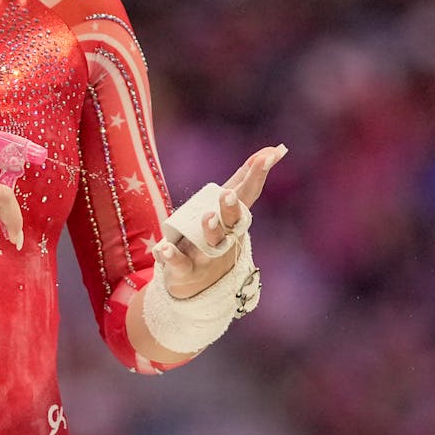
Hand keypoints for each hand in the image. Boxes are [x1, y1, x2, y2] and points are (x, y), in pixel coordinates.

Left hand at [156, 144, 284, 298]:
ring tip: (207, 217)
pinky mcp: (186, 270)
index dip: (257, 175)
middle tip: (228, 194)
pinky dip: (171, 256)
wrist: (197, 285)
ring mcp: (207, 256)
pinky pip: (179, 263)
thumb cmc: (214, 237)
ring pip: (212, 243)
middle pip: (233, 222)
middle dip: (231, 208)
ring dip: (211, 229)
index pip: (248, 194)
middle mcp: (226, 238)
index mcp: (234, 219)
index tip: (268, 155)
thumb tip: (272, 149)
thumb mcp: (228, 208)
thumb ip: (245, 180)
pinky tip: (163, 248)